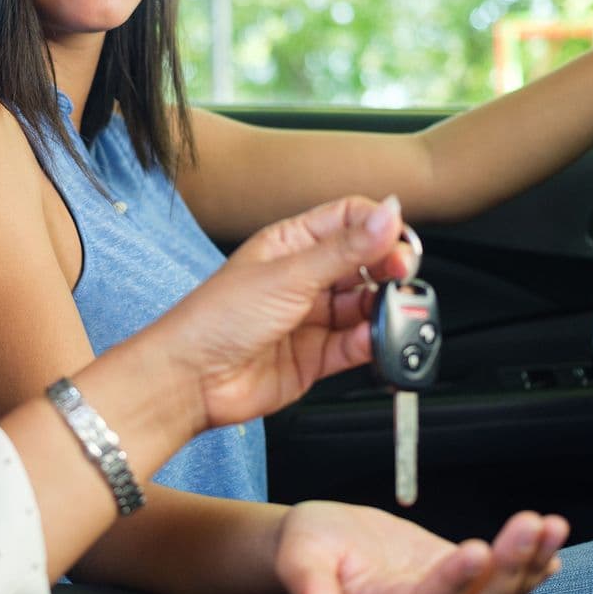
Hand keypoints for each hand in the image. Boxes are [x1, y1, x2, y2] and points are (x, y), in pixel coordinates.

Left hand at [141, 194, 416, 438]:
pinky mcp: (315, 356)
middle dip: (388, 269)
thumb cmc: (216, 319)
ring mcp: (310, 318)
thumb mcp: (289, 275)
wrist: (191, 381)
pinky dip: (372, 342)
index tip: (400, 242)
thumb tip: (388, 212)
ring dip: (383, 308)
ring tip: (390, 313)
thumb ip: (346, 249)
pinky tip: (373, 339)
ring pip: (364, 306)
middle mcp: (303, 278)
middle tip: (401, 277)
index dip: (379, 227)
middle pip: (364, 264)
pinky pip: (356, 345)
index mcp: (291, 244)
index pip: (349, 220)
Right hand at [273, 500, 568, 593]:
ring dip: (529, 564)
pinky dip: (529, 570)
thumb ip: (311, 588)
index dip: (453, 582)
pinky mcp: (457, 585)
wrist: (319, 548)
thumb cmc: (307, 548)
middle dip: (510, 566)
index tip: (476, 549)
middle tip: (533, 523)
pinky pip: (499, 585)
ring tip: (553, 526)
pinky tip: (552, 552)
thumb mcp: (301, 558)